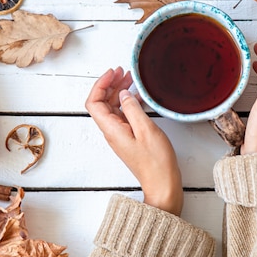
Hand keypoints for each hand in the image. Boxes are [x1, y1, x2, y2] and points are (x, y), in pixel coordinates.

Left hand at [85, 67, 182, 215]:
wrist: (162, 184)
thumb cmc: (156, 162)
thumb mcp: (146, 130)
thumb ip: (132, 109)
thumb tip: (123, 94)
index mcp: (111, 129)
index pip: (94, 102)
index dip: (100, 84)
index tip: (113, 72)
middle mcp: (112, 132)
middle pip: (102, 103)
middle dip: (110, 84)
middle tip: (124, 72)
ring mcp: (120, 135)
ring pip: (113, 108)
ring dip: (119, 92)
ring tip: (131, 80)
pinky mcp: (129, 138)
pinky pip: (123, 115)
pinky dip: (128, 102)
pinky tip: (138, 97)